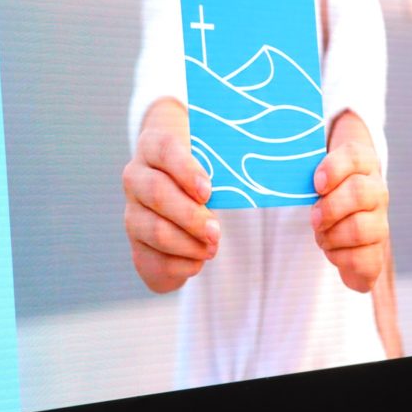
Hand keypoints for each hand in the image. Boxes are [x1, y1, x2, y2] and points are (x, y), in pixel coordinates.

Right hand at [122, 99, 219, 292]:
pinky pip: (153, 260)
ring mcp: (133, 212)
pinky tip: (199, 260)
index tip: (209, 191)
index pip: (163, 149)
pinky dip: (181, 265)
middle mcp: (136, 177)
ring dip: (187, 244)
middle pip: (156, 194)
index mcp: (154, 146)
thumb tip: (279, 158)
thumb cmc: (208, 169)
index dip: (185, 170)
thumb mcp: (218, 155)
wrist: (181, 192)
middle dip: (190, 216)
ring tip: (213, 247)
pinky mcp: (137, 245)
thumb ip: (235, 155)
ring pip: (153, 230)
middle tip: (217, 231)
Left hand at [311, 111, 389, 291]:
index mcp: (363, 164)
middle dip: (330, 208)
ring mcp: (381, 223)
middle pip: (361, 193)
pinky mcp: (376, 253)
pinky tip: (332, 250)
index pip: (356, 156)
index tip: (316, 184)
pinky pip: (364, 259)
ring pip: (362, 228)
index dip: (335, 168)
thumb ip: (299, 166)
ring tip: (321, 235)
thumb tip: (260, 167)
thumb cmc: (325, 191)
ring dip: (332, 235)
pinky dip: (340, 258)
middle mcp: (377, 191)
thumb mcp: (314, 173)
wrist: (348, 222)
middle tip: (313, 218)